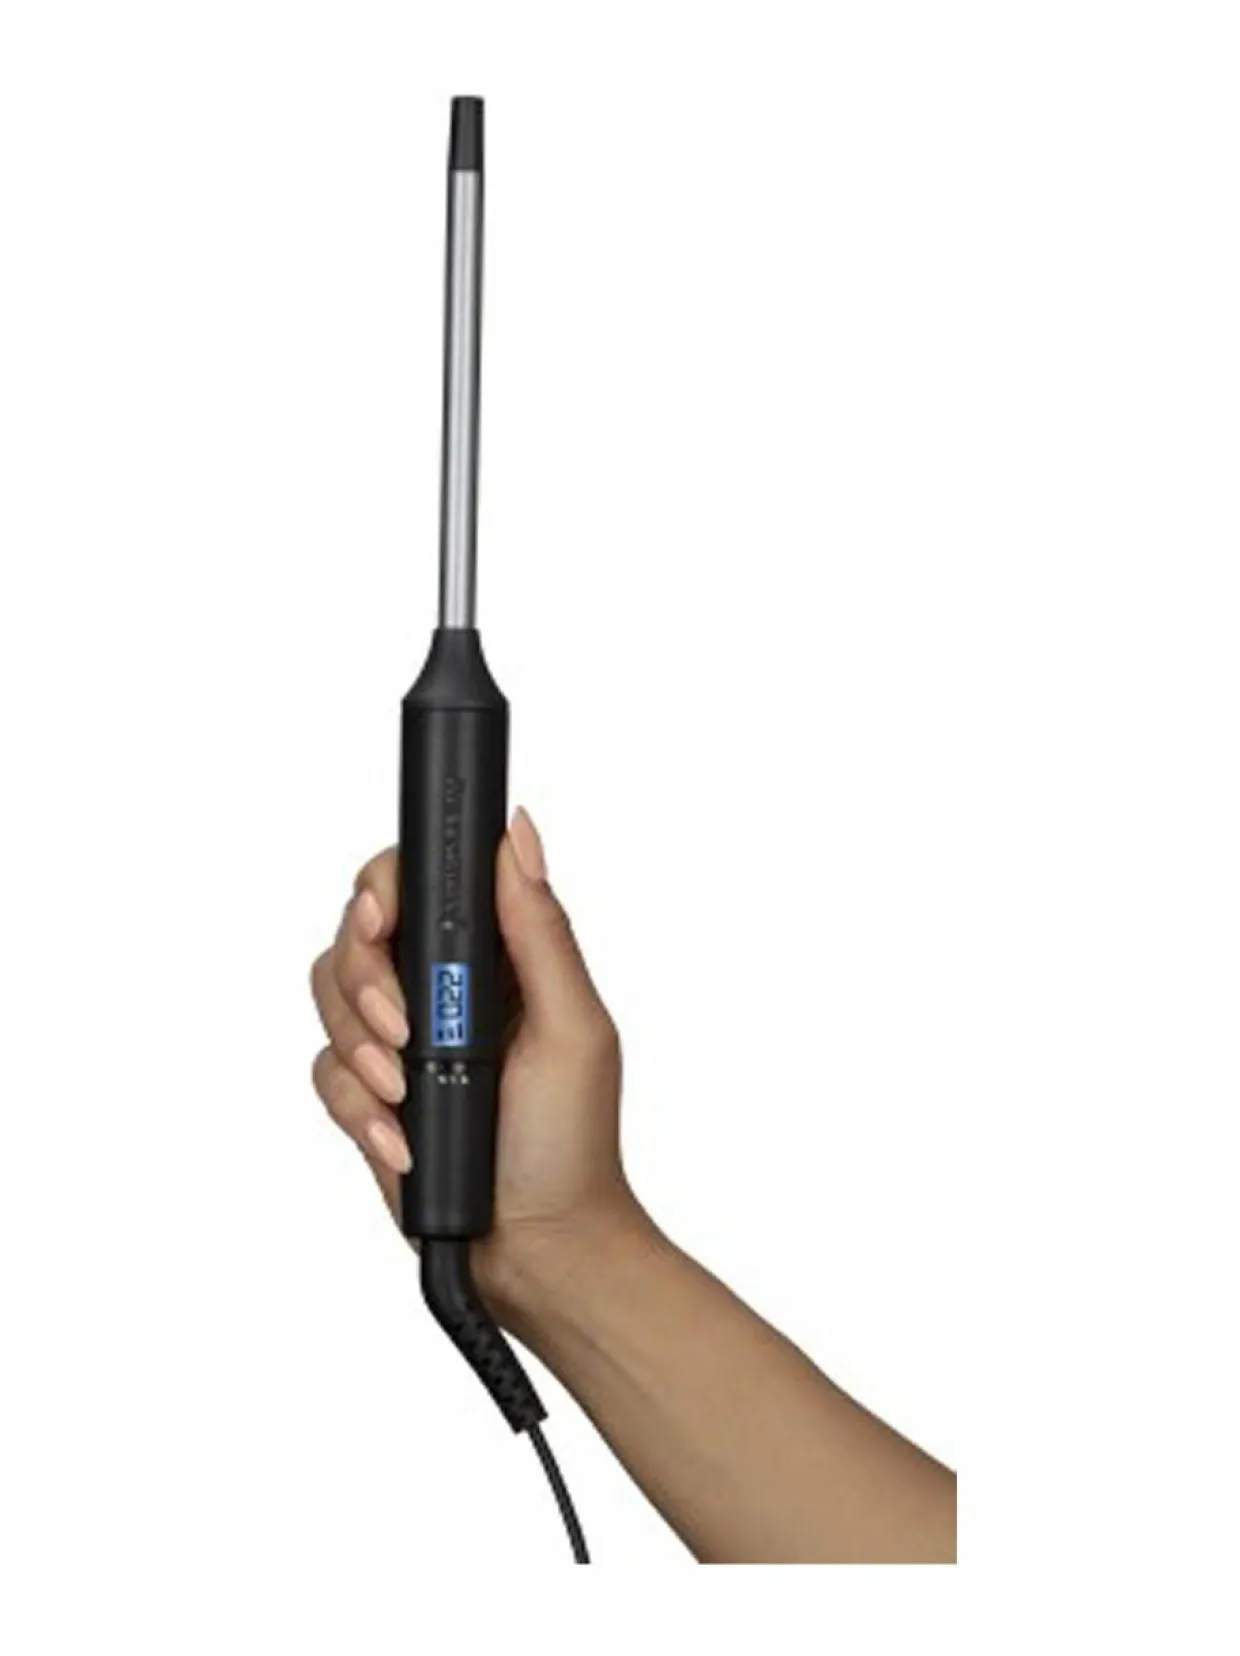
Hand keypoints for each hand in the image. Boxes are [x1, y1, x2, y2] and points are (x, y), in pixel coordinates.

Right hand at [310, 808, 635, 1317]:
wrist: (538, 1248)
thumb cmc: (572, 1143)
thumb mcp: (572, 1027)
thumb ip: (540, 929)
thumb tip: (520, 834)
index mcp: (494, 955)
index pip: (417, 883)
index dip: (386, 888)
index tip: (381, 918)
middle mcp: (440, 985)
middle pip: (355, 933)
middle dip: (367, 981)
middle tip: (403, 1029)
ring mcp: (399, 1039)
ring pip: (327, 997)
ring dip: (360, 1048)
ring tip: (406, 1092)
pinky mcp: (369, 1094)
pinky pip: (323, 1072)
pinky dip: (356, 1108)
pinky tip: (401, 1140)